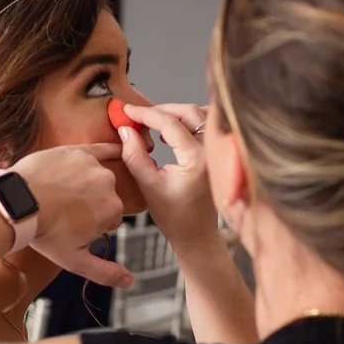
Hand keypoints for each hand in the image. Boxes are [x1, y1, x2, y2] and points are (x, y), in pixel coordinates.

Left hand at [11, 144, 132, 287]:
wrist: (18, 205)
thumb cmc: (44, 232)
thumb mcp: (75, 260)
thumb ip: (105, 273)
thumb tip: (129, 282)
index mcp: (113, 211)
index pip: (111, 219)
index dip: (94, 225)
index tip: (76, 227)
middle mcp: (109, 185)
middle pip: (107, 197)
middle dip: (92, 205)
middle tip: (66, 212)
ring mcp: (94, 166)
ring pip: (100, 178)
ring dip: (89, 184)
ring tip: (63, 193)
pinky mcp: (78, 151)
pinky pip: (101, 148)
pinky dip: (110, 150)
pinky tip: (119, 148)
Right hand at [118, 103, 217, 252]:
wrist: (196, 234)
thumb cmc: (174, 216)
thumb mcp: (148, 186)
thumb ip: (135, 155)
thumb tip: (125, 129)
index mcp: (196, 159)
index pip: (169, 124)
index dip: (145, 114)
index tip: (127, 111)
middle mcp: (211, 151)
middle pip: (188, 112)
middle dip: (161, 110)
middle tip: (138, 114)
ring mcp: (218, 152)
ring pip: (199, 115)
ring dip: (176, 113)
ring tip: (153, 121)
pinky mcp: (217, 154)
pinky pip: (206, 126)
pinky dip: (189, 121)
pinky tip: (171, 132)